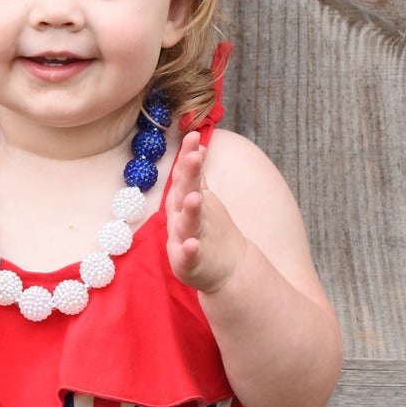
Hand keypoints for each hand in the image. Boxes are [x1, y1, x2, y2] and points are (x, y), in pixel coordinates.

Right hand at [165, 130, 246, 292]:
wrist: (224, 270)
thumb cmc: (207, 232)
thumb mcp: (200, 199)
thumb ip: (195, 175)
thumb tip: (197, 146)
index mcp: (183, 202)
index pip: (183, 176)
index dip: (187, 157)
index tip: (194, 136)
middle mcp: (181, 218)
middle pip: (182, 194)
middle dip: (186, 176)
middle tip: (193, 156)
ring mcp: (184, 240)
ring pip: (185, 223)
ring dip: (188, 210)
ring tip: (194, 197)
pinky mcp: (189, 263)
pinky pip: (188, 256)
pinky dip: (188, 250)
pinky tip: (192, 244)